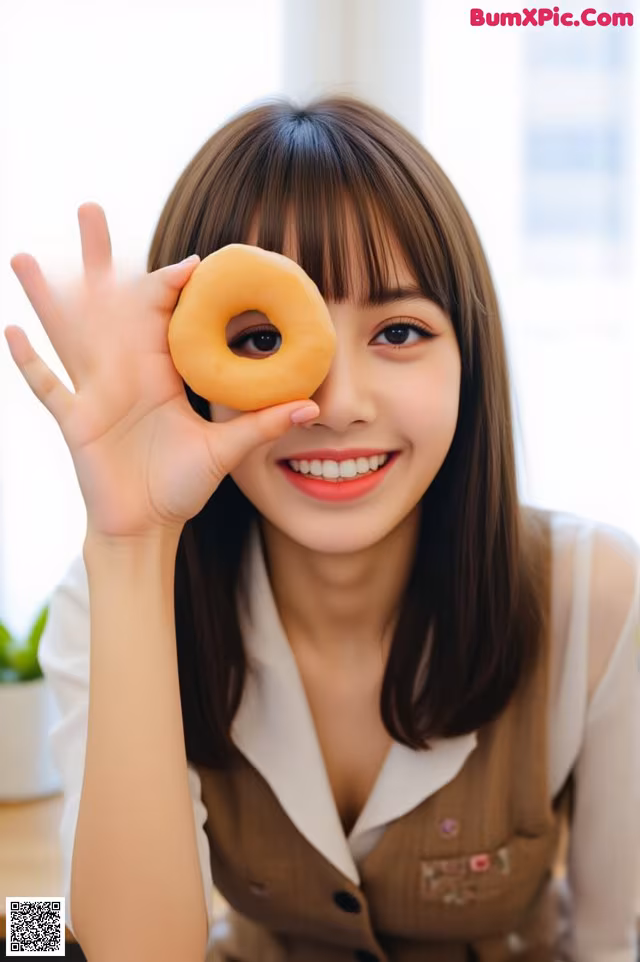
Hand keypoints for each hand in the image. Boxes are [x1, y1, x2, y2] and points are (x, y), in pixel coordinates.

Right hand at [4, 203, 318, 539]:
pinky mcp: (75, 422)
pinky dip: (30, 363)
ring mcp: (95, 394)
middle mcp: (124, 373)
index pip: (162, 313)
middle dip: (99, 257)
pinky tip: (13, 331)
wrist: (147, 525)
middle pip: (108, 302)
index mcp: (160, 372)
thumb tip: (311, 407)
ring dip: (48, 296)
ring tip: (24, 256)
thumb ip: (261, 425)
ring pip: (68, 333)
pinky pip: (48, 388)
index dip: (173, 285)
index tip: (193, 264)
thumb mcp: (224, 450)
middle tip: (90, 208)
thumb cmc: (181, 486)